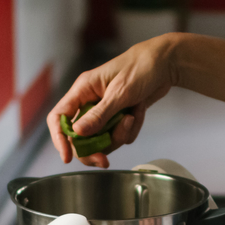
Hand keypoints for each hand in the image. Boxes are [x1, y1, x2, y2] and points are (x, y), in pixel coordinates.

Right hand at [46, 34, 179, 167]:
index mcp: (83, 91)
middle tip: (105, 160)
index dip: (59, 139)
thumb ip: (99, 115)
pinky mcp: (118, 117)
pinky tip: (139, 111)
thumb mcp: (120, 93)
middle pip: (79, 137)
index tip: (67, 157)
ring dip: (118, 135)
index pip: (59, 117)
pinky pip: (120, 136)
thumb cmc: (141, 68)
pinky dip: (132, 129)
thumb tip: (76, 133)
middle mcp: (90, 102)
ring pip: (102, 140)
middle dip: (93, 148)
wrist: (165, 64)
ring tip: (132, 117)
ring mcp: (104, 111)